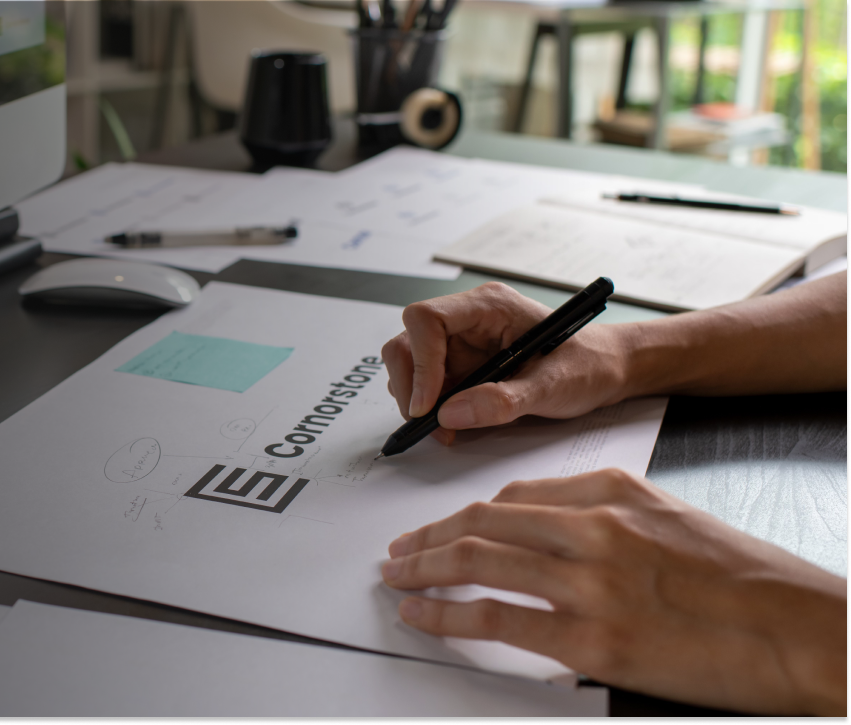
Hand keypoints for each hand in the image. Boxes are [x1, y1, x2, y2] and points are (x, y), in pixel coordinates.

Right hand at [380, 282, 631, 444]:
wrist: (606, 370)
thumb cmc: (588, 364)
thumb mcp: (554, 386)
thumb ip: (503, 401)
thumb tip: (450, 415)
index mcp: (489, 307)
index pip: (427, 319)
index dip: (419, 362)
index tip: (427, 404)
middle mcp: (467, 319)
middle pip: (407, 341)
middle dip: (410, 384)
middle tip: (427, 422)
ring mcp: (460, 343)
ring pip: (410, 364)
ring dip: (417, 399)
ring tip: (445, 429)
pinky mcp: (460, 366)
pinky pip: (427, 384)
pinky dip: (430, 409)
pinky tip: (452, 426)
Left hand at [380, 469, 847, 715]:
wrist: (805, 632)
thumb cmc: (747, 582)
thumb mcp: (673, 518)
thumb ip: (604, 510)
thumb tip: (539, 520)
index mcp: (614, 492)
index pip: (513, 494)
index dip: (462, 513)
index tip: (437, 526)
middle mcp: (595, 527)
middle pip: (483, 521)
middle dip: (427, 537)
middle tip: (397, 551)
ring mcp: (591, 583)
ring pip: (478, 560)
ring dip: (423, 568)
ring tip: (396, 577)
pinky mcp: (593, 640)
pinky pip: (496, 618)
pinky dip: (447, 613)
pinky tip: (421, 613)